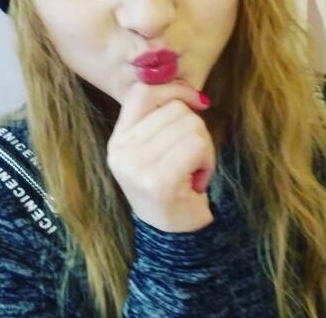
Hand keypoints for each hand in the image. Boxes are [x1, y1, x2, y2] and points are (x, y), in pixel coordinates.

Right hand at [107, 82, 214, 231]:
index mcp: (118, 139)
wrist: (173, 238)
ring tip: (193, 169)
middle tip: (191, 157)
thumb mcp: (154, 149)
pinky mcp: (158, 180)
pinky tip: (197, 179)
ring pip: (191, 125)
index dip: (173, 88)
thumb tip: (190, 92)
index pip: (142, 93)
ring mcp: (137, 166)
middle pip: (175, 108)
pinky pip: (198, 145)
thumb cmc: (171, 187)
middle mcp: (121, 151)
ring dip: (204, 147)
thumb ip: (162, 118)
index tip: (195, 101)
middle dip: (195, 128)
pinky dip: (207, 160)